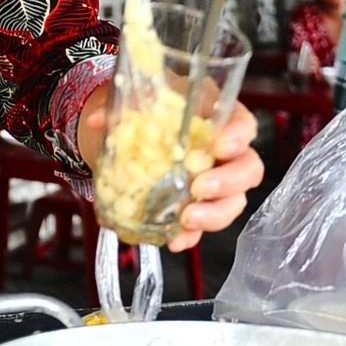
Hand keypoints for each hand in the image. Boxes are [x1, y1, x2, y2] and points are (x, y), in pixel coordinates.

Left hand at [77, 84, 265, 253]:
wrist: (135, 137)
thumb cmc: (148, 114)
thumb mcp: (137, 104)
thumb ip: (121, 111)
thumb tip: (97, 121)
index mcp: (217, 118)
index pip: (243, 124)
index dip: (238, 135)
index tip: (220, 146)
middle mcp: (226, 152)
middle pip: (248, 168)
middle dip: (229, 181)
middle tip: (200, 187)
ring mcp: (218, 182)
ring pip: (235, 201)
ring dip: (214, 214)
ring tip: (188, 219)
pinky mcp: (201, 207)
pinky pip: (205, 225)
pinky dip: (192, 235)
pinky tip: (176, 240)